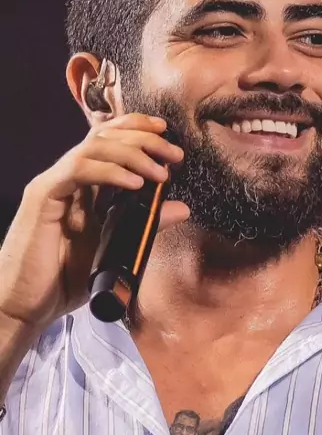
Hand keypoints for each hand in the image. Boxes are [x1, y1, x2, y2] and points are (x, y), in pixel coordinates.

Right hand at [0, 114, 189, 330]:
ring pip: (93, 148)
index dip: (138, 129)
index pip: (110, 141)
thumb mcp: (117, 246)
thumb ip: (147, 224)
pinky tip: (134, 184)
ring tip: (160, 172)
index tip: (168, 134)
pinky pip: (77, 171)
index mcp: (84, 185)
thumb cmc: (65, 278)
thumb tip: (181, 208)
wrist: (27, 305)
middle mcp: (68, 178)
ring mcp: (54, 185)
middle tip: (173, 154)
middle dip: (144, 139)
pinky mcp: (43, 197)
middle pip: (105, 137)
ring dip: (132, 154)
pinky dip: (109, 172)